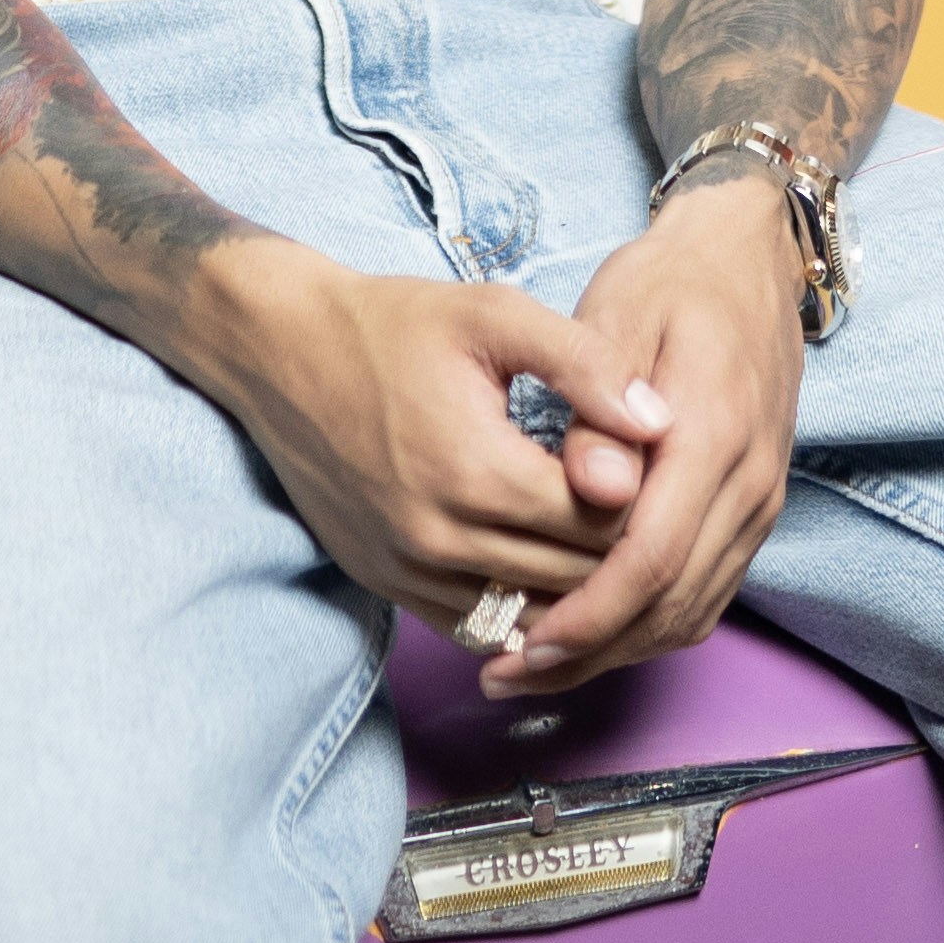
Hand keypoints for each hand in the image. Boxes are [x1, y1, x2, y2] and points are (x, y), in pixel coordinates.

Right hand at [199, 248, 675, 637]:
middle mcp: (441, 538)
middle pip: (572, 576)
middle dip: (615, 544)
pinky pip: (477, 627)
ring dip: (571, 586)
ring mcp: (408, 571)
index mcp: (478, 471)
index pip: (599, 521)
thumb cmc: (393, 325)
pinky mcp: (386, 585)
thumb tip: (661, 421)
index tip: (643, 458)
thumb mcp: (494, 316)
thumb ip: (584, 364)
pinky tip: (541, 565)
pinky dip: (518, 607)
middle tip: (636, 501)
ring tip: (597, 536)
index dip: (639, 493)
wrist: (282, 352)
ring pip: (529, 614)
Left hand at [480, 168, 804, 694]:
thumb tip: (589, 485)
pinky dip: (647, 625)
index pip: (651, 556)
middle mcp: (750, 482)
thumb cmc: (669, 281)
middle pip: (672, 604)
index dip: (587, 613)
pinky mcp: (752, 512)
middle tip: (508, 671)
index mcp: (715, 432)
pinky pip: (705, 593)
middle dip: (590, 650)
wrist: (744, 260)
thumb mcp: (620, 311)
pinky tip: (590, 631)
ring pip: (692, 611)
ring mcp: (759, 502)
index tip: (523, 641)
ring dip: (616, 649)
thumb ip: (598, 397)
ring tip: (534, 665)